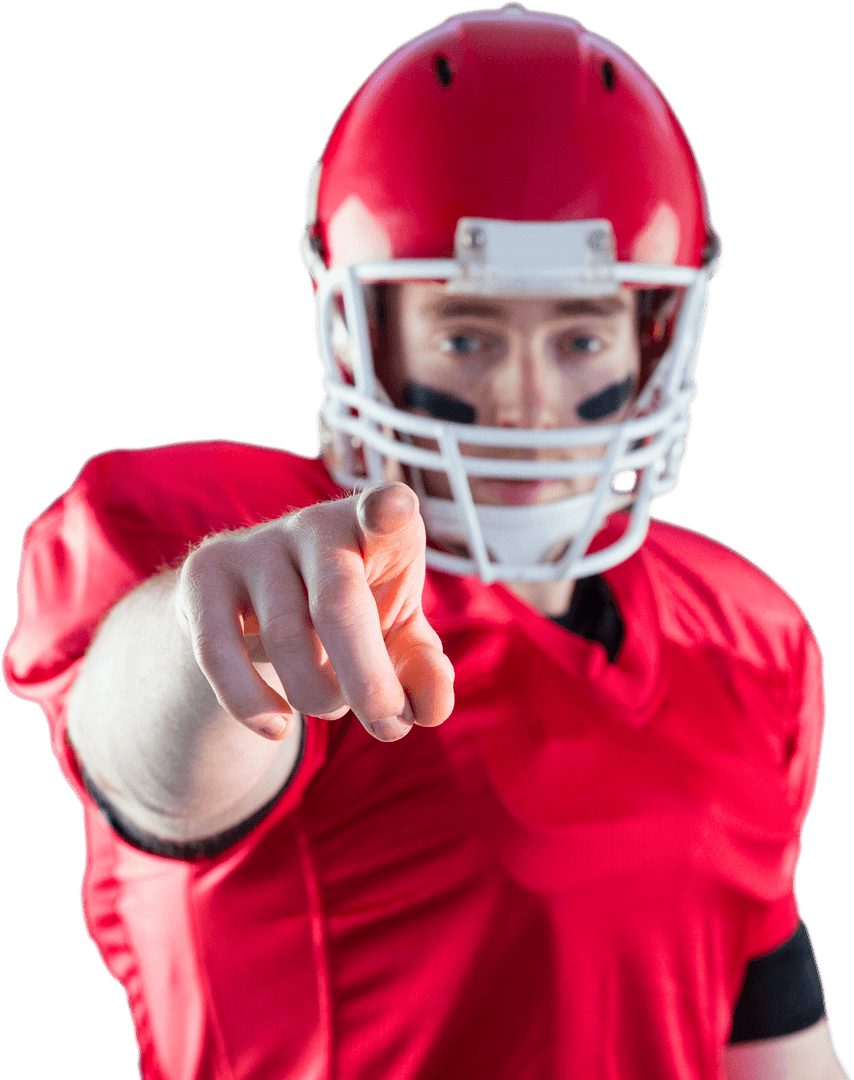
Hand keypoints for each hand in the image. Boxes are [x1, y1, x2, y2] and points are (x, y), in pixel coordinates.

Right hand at [175, 482, 453, 741]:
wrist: (259, 606)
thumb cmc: (353, 616)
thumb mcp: (398, 639)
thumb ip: (424, 671)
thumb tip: (429, 709)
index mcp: (378, 528)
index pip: (386, 509)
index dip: (390, 508)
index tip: (393, 508)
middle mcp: (317, 524)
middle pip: (339, 604)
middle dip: (368, 680)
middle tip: (388, 725)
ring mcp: (257, 544)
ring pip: (286, 638)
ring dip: (319, 696)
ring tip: (333, 707)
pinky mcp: (205, 573)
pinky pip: (218, 651)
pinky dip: (250, 703)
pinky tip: (277, 728)